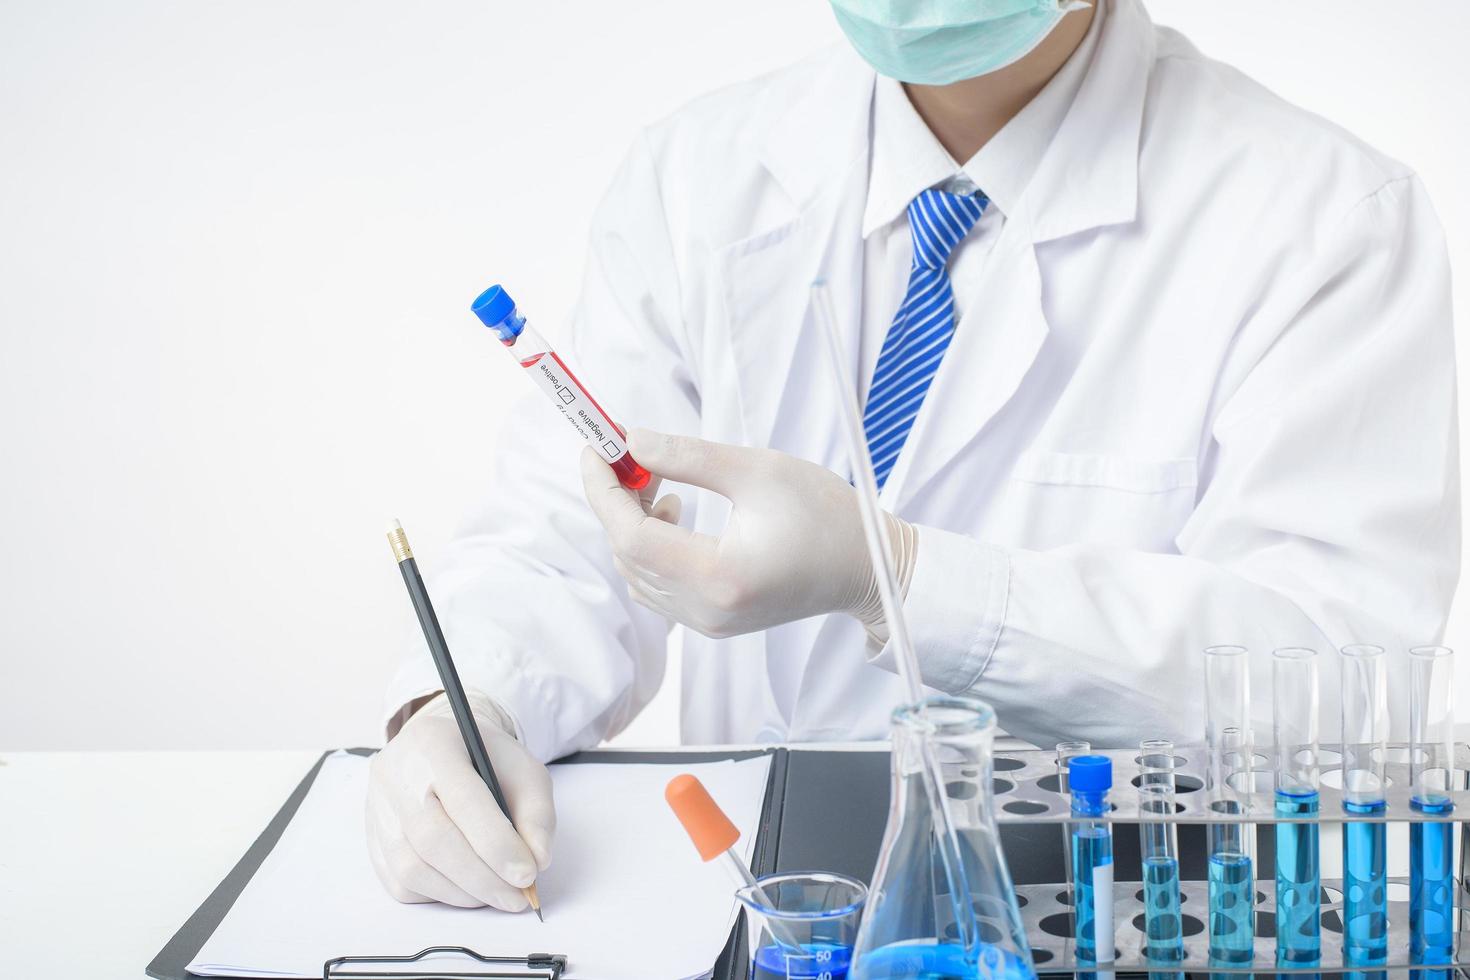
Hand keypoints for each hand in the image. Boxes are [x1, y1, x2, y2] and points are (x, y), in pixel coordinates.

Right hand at [366, 691, 554, 908]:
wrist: (443, 747)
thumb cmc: (486, 760)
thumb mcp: (524, 769)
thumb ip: (537, 813)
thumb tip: (537, 862)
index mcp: (435, 744)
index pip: (464, 801)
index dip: (497, 844)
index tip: (527, 874)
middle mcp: (396, 774)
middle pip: (433, 840)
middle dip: (482, 878)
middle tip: (517, 898)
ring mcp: (377, 808)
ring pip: (413, 868)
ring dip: (462, 892)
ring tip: (496, 894)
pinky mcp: (372, 838)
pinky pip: (400, 883)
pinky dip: (438, 895)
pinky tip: (466, 888)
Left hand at [580, 429, 914, 637]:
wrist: (867, 568)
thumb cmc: (825, 514)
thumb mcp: (758, 471)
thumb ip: (688, 457)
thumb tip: (631, 441)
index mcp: (720, 577)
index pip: (632, 537)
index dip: (604, 490)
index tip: (596, 448)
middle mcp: (707, 611)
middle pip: (629, 556)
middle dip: (617, 500)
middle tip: (629, 453)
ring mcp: (708, 623)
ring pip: (637, 573)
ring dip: (632, 523)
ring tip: (658, 480)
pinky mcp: (713, 622)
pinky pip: (657, 586)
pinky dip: (651, 547)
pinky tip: (675, 513)